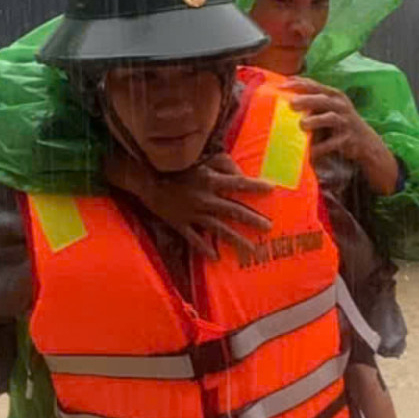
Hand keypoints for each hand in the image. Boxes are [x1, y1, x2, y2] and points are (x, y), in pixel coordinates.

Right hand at [117, 153, 273, 259]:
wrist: (147, 179)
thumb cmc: (176, 166)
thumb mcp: (201, 159)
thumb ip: (223, 164)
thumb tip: (241, 174)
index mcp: (210, 180)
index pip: (238, 184)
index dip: (255, 186)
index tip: (271, 189)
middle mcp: (205, 199)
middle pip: (233, 211)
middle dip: (252, 220)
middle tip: (268, 228)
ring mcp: (193, 214)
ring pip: (218, 229)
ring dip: (236, 240)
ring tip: (251, 249)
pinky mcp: (180, 224)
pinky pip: (194, 239)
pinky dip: (204, 249)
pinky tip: (216, 258)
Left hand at [286, 78, 401, 194]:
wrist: (365, 141)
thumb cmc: (339, 121)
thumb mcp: (329, 106)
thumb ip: (312, 99)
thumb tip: (283, 93)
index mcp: (334, 95)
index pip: (314, 86)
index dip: (299, 84)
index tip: (282, 86)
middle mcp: (341, 106)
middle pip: (322, 100)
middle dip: (307, 100)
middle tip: (291, 104)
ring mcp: (345, 121)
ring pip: (330, 118)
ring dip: (315, 121)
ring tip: (302, 125)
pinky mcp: (348, 138)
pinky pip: (333, 142)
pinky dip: (321, 147)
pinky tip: (310, 151)